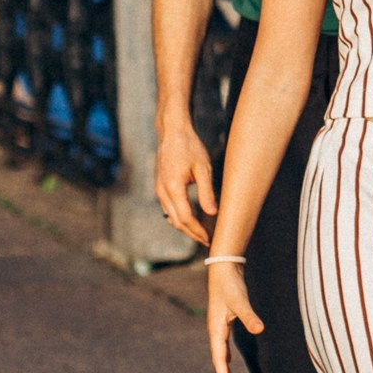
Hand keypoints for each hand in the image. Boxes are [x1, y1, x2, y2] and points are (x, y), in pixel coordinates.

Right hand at [154, 121, 216, 246]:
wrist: (172, 132)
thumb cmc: (190, 147)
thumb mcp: (203, 168)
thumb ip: (207, 192)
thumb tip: (213, 213)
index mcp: (173, 188)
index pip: (185, 218)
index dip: (197, 231)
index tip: (209, 239)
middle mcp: (162, 192)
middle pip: (176, 221)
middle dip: (192, 233)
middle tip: (207, 241)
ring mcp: (159, 190)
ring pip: (170, 217)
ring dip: (185, 227)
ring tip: (200, 233)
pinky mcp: (160, 186)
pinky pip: (168, 208)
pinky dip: (178, 217)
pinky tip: (190, 219)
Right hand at [206, 261, 261, 372]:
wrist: (223, 268)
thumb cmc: (230, 285)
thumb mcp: (240, 301)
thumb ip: (249, 316)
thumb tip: (259, 329)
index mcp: (216, 330)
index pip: (219, 358)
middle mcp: (215, 330)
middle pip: (219, 359)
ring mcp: (218, 326)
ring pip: (220, 353)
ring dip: (224, 368)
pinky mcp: (224, 320)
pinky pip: (223, 344)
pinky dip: (226, 355)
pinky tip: (229, 359)